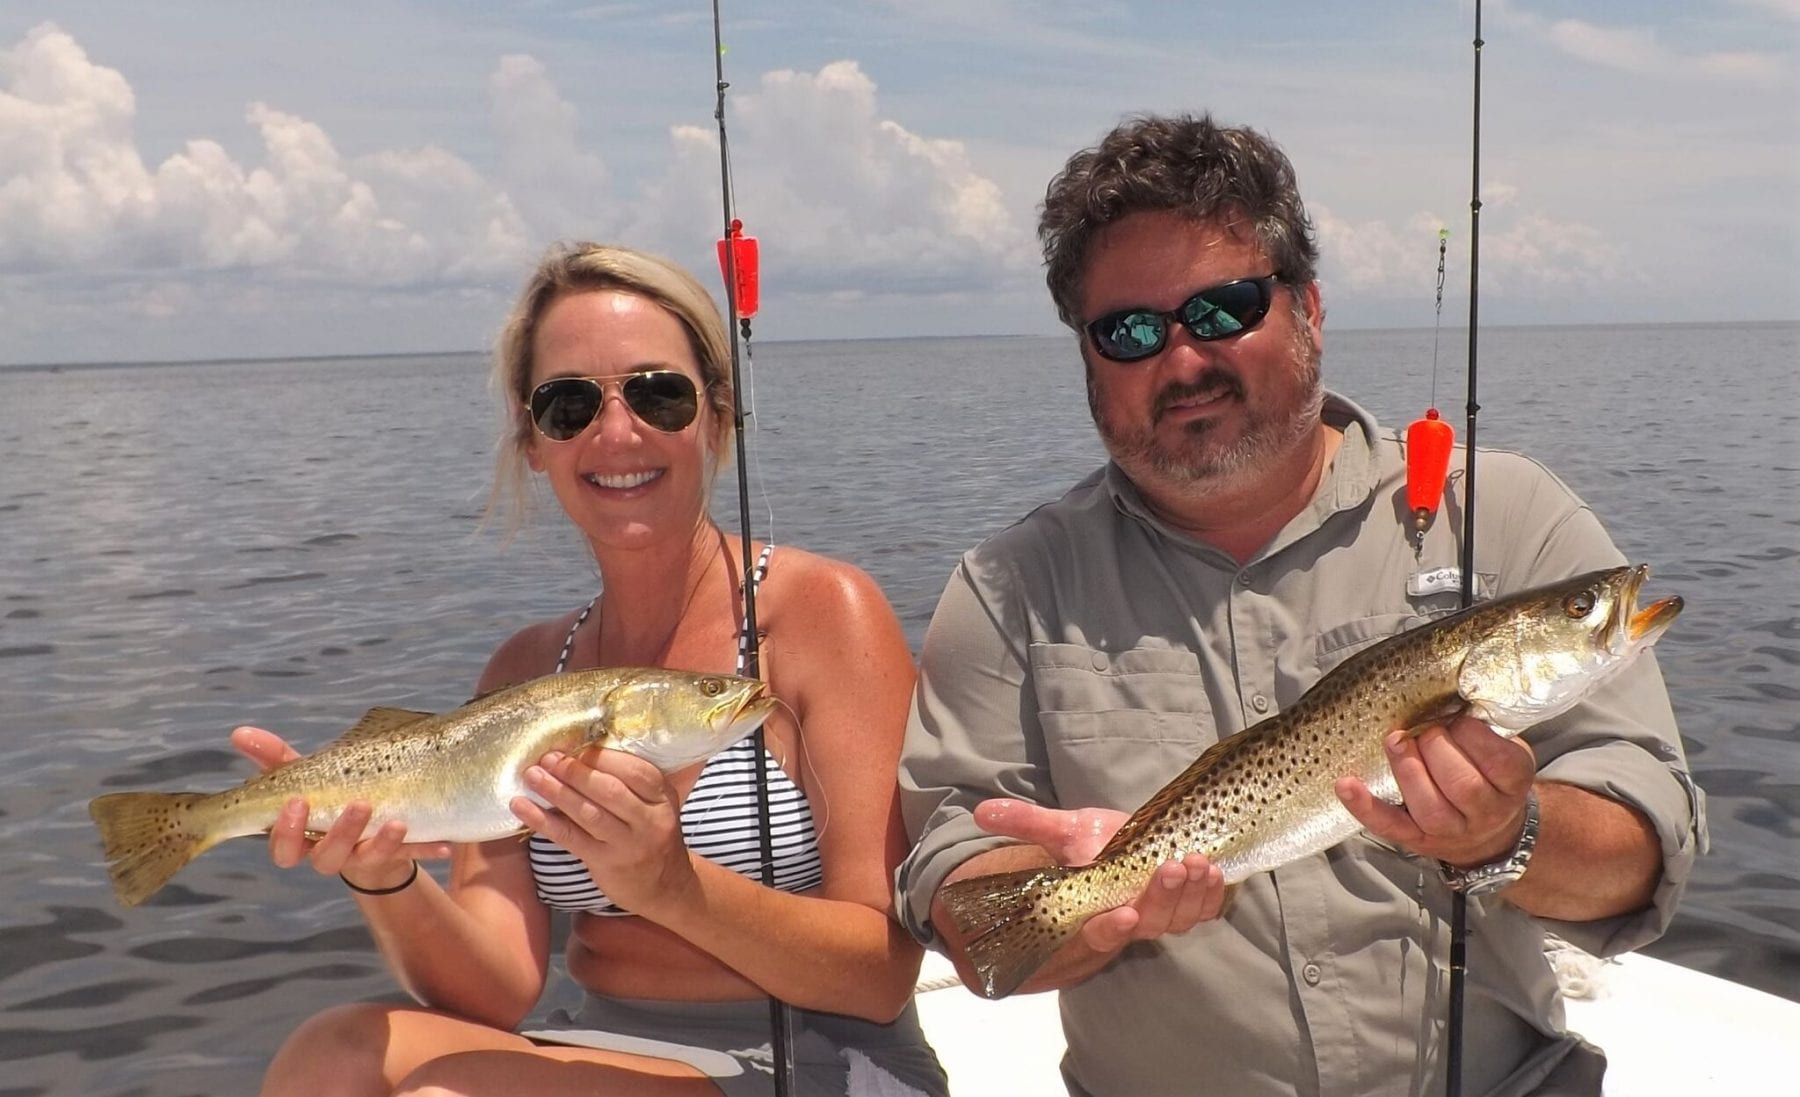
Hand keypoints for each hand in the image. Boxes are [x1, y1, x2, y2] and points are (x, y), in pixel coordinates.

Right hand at [229, 726, 451, 888]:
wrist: (367, 828)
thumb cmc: (326, 797)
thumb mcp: (303, 775)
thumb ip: (274, 758)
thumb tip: (238, 732)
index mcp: (302, 839)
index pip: (284, 847)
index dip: (287, 830)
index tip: (297, 801)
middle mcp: (331, 853)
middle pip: (328, 858)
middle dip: (341, 834)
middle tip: (359, 805)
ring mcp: (365, 857)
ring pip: (369, 858)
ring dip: (384, 842)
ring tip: (398, 821)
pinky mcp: (398, 856)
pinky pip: (415, 856)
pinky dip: (429, 849)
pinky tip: (445, 845)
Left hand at [512, 748, 693, 916]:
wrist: (665, 885)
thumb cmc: (653, 834)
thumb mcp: (657, 804)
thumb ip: (633, 780)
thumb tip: (587, 748)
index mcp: (662, 796)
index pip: (634, 770)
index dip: (601, 757)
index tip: (573, 745)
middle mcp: (649, 820)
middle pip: (609, 790)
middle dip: (574, 771)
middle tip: (547, 758)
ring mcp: (627, 843)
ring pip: (588, 813)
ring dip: (556, 792)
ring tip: (532, 775)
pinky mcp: (605, 862)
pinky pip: (570, 837)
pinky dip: (543, 821)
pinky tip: (521, 807)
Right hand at [973, 798, 1228, 950]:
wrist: (1135, 841)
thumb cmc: (1098, 840)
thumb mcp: (1063, 828)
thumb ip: (1027, 823)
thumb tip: (982, 812)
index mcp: (1098, 908)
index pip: (1101, 931)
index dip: (1112, 930)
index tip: (1123, 914)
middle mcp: (1134, 918)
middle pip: (1151, 922)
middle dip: (1164, 898)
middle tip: (1171, 868)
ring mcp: (1166, 914)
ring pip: (1182, 918)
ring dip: (1192, 893)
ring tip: (1197, 862)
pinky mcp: (1194, 903)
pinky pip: (1206, 908)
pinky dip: (1213, 893)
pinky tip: (1214, 870)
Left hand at [1335, 714, 1536, 867]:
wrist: (1492, 833)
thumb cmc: (1490, 777)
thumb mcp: (1502, 749)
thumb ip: (1483, 727)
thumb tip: (1448, 692)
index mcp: (1512, 784)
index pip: (1499, 762)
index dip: (1473, 735)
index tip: (1458, 718)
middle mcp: (1486, 813)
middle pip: (1463, 785)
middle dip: (1436, 748)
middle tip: (1423, 729)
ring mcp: (1451, 831)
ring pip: (1431, 808)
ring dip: (1408, 770)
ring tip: (1395, 741)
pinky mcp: (1417, 840)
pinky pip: (1390, 826)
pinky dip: (1365, 806)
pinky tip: (1346, 784)